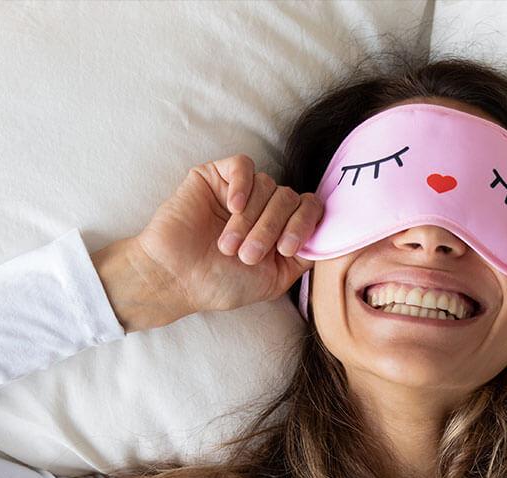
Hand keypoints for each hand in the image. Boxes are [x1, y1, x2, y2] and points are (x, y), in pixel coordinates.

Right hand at [132, 154, 322, 314]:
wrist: (177, 278)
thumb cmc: (222, 283)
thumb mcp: (275, 279)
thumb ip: (304, 257)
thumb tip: (329, 235)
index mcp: (281, 229)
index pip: (311, 209)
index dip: (305, 224)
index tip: (285, 249)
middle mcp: (265, 207)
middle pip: (289, 197)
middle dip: (271, 229)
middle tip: (247, 255)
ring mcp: (242, 190)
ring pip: (267, 184)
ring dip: (251, 220)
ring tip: (228, 245)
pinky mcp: (216, 176)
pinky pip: (244, 165)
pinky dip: (243, 186)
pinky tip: (232, 207)